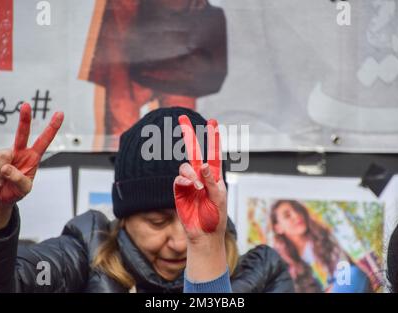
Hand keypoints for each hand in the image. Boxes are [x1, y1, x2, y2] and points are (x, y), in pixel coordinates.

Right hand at [0, 103, 63, 230]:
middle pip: (23, 133)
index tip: (60, 114)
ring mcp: (5, 153)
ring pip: (4, 155)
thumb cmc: (15, 191)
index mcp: (33, 157)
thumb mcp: (24, 189)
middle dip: (24, 119)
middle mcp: (20, 152)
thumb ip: (19, 179)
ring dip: (2, 172)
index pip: (44, 140)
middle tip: (26, 105)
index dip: (52, 127)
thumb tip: (7, 167)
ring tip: (3, 180)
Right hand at [174, 115, 227, 281]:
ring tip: (197, 188)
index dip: (213, 137)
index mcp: (214, 175)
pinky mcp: (179, 191)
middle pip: (193, 151)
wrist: (204, 235)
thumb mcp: (219, 198)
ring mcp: (188, 183)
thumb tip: (203, 164)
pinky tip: (189, 188)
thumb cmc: (216, 216)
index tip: (213, 122)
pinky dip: (183, 182)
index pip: (213, 152)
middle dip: (188, 134)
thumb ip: (212, 181)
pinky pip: (178, 180)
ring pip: (185, 167)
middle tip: (182, 117)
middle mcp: (200, 176)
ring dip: (190, 174)